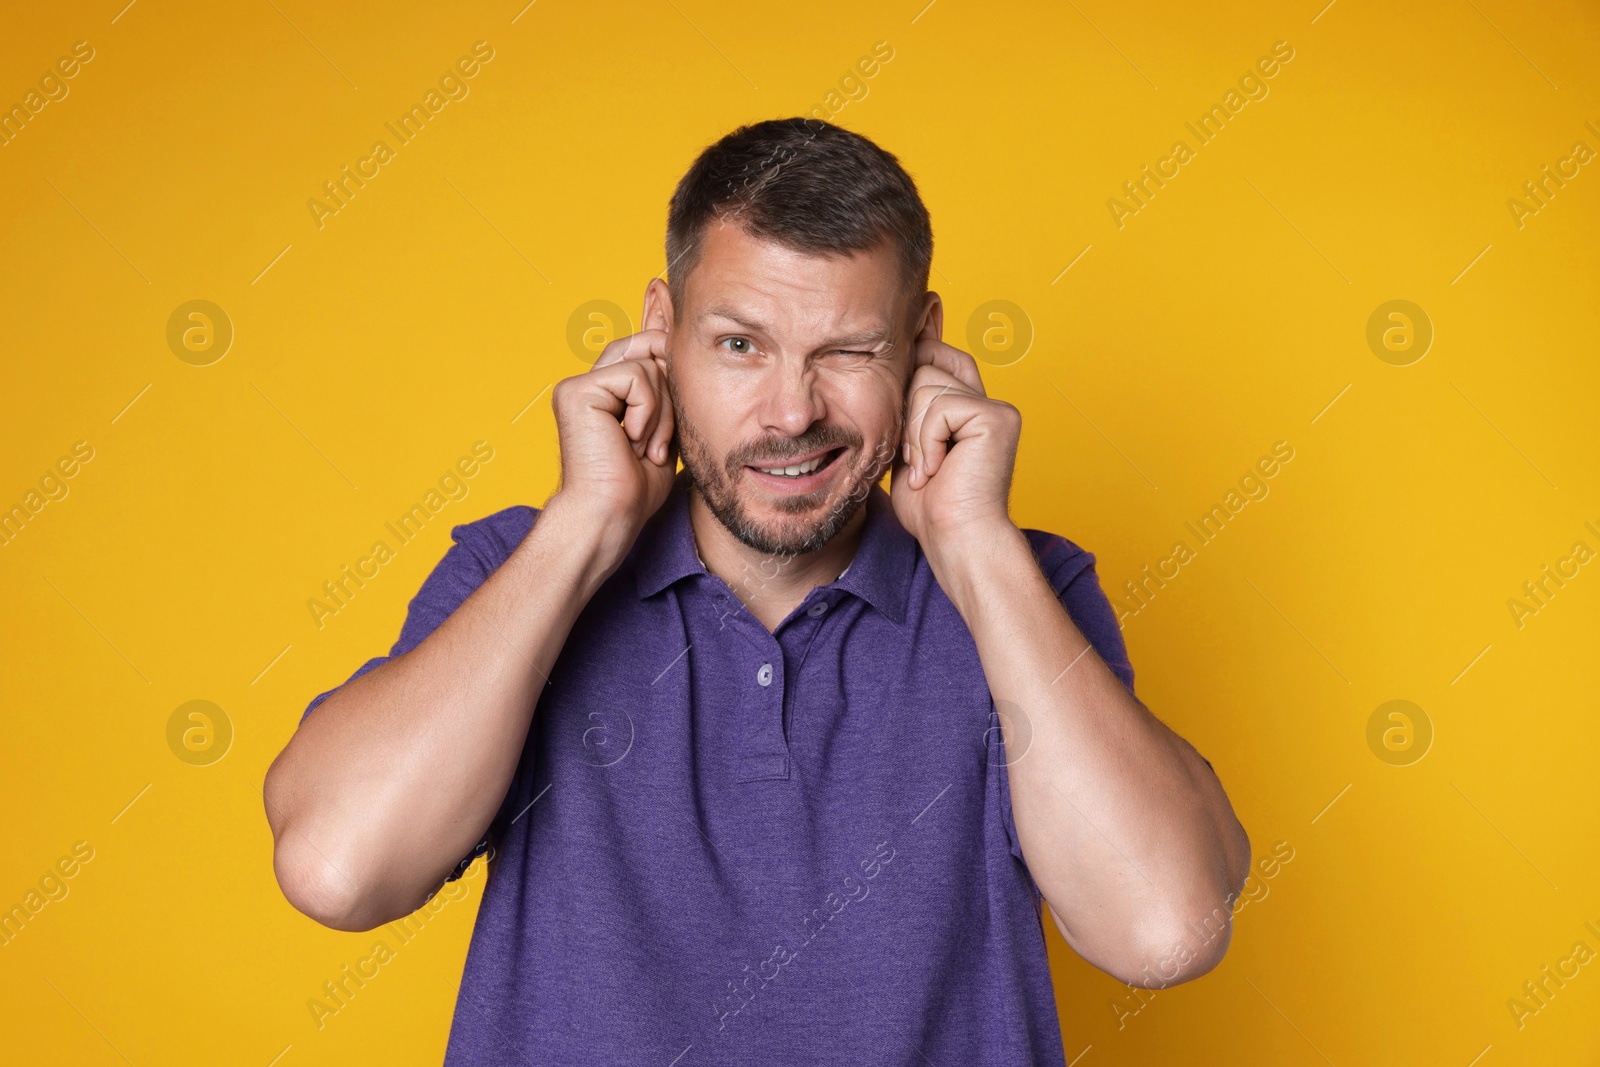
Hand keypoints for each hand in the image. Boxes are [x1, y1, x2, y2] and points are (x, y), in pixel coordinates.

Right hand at [547, 329, 677, 563]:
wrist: (611, 516)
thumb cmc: (634, 488)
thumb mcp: (662, 430)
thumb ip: (665, 392)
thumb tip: (676, 345)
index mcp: (605, 393)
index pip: (644, 347)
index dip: (668, 366)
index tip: (671, 416)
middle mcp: (588, 384)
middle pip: (647, 347)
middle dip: (669, 395)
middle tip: (657, 441)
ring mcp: (578, 385)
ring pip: (647, 365)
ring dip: (661, 413)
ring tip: (644, 447)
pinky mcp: (576, 391)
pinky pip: (636, 377)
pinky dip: (647, 412)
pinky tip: (631, 440)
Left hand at [889, 314, 1022, 562]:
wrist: (955, 539)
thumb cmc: (931, 506)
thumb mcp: (907, 445)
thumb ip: (906, 404)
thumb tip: (899, 362)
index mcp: (967, 404)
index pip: (939, 353)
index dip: (922, 340)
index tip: (920, 311)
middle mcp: (986, 400)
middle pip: (927, 361)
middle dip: (908, 408)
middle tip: (919, 456)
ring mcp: (995, 407)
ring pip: (926, 384)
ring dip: (914, 434)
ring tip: (929, 468)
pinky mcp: (996, 416)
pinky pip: (938, 407)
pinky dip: (927, 442)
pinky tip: (939, 470)